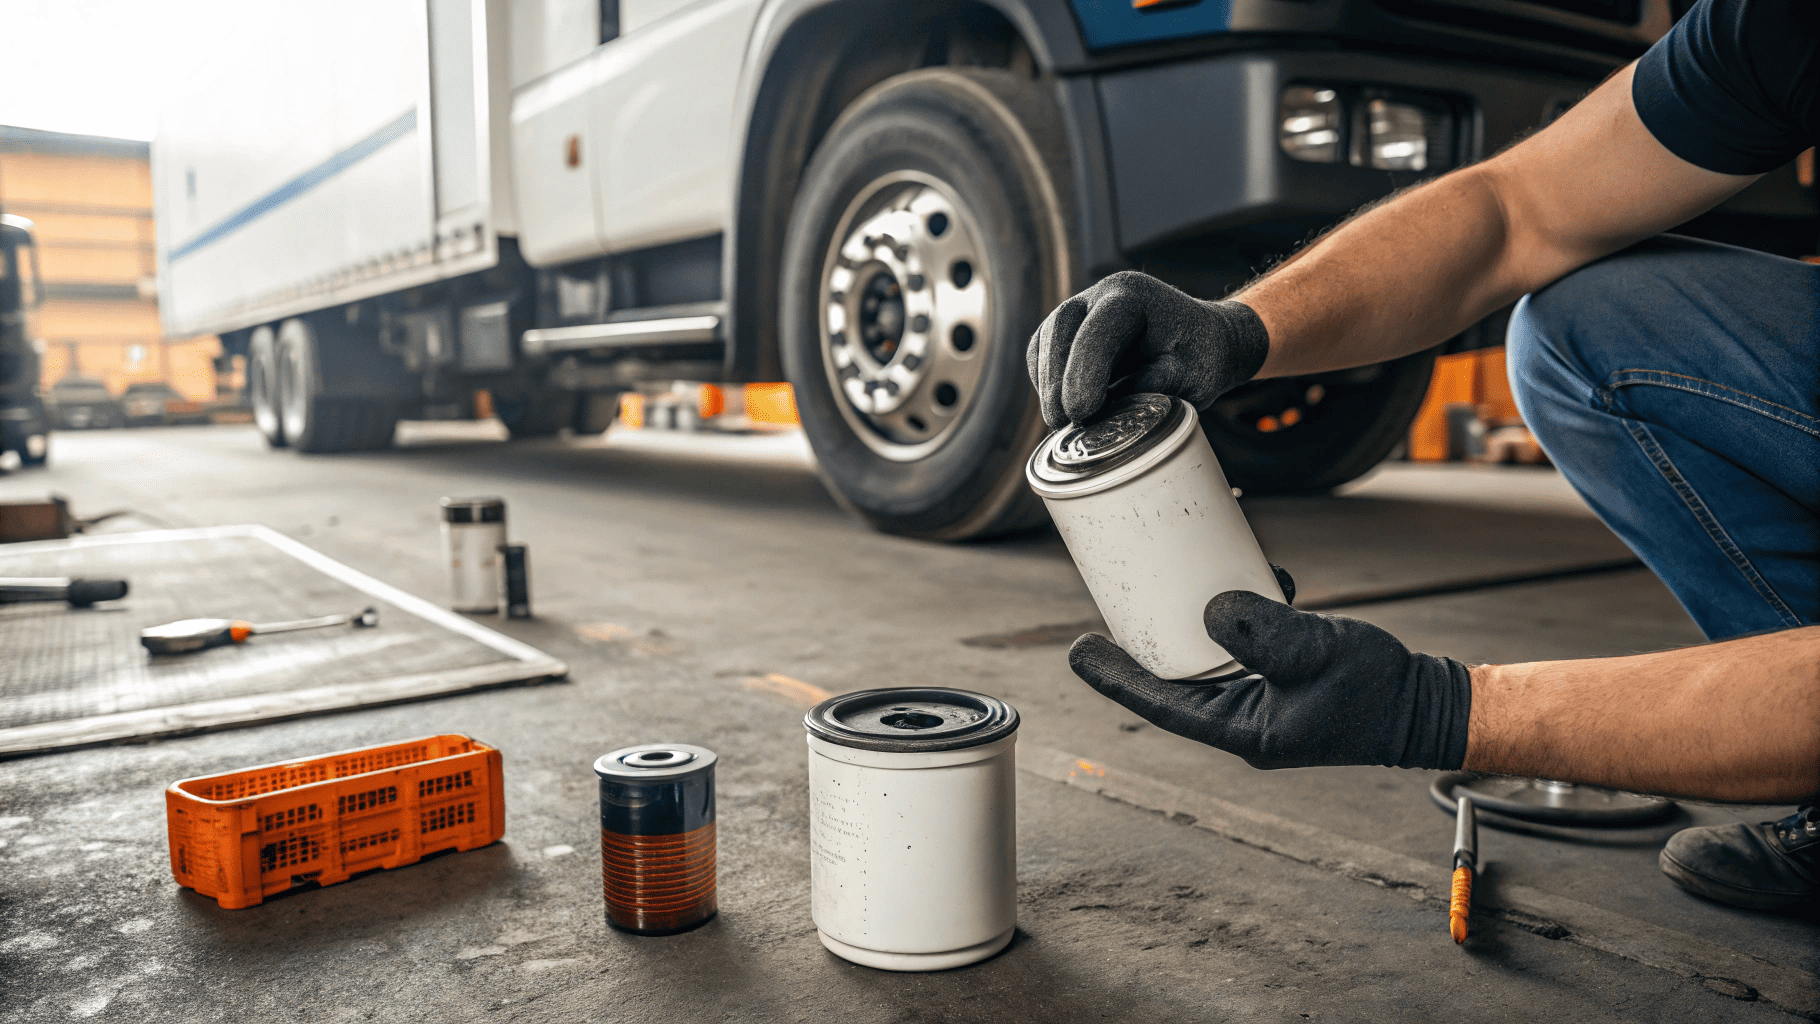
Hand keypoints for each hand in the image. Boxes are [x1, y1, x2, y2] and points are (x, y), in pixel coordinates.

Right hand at [1026, 271, 1270, 428]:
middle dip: (1057, 377)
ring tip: (1059, 422)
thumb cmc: (1201, 357)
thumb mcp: (1195, 374)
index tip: (1081, 412)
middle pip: (1062, 327)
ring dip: (1047, 381)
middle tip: (1062, 421)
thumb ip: (1160, 384)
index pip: (1100, 327)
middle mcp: (1103, 293)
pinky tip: (1057, 405)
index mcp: (1136, 296)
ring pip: (1047, 338)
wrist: (1202, 341)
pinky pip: (1043, 351)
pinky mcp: (1070, 330)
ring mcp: (1082, 308)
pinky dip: (1045, 379)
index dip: (1084, 369)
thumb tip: (1118, 406)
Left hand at [1068, 578, 1471, 770]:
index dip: (1116, 676)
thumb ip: (1265, 633)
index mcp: (1242, 729)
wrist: (1427, 704)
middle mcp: (1244, 718)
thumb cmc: (1377, 689)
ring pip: (1210, 655)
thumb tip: (1211, 607)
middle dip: (1147, 638)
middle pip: (1176, 676)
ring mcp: (1263, 699)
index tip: (1078, 649)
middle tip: (1113, 598)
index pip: (1161, 704)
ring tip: (1179, 576)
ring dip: (1197, 617)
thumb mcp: (1317, 654)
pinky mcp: (1283, 677)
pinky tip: (1257, 577)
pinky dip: (1243, 611)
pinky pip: (1245, 644)